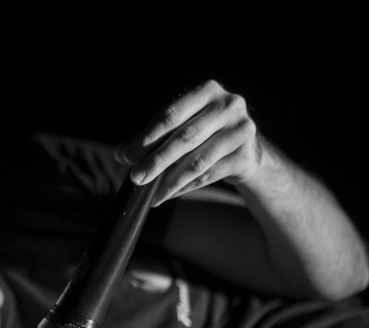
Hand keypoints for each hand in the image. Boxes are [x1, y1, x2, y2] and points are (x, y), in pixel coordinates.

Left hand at [115, 80, 262, 205]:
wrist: (245, 148)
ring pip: (198, 160)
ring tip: (150, 194)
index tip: (127, 157)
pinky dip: (184, 187)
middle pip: (185, 138)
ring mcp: (242, 130)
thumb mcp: (179, 128)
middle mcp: (228, 105)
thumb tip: (121, 154)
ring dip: (169, 180)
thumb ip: (151, 138)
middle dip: (156, 161)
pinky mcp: (247, 155)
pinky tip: (167, 195)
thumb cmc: (203, 133)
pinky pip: (209, 175)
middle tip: (135, 178)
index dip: (147, 137)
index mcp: (207, 91)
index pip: (171, 114)